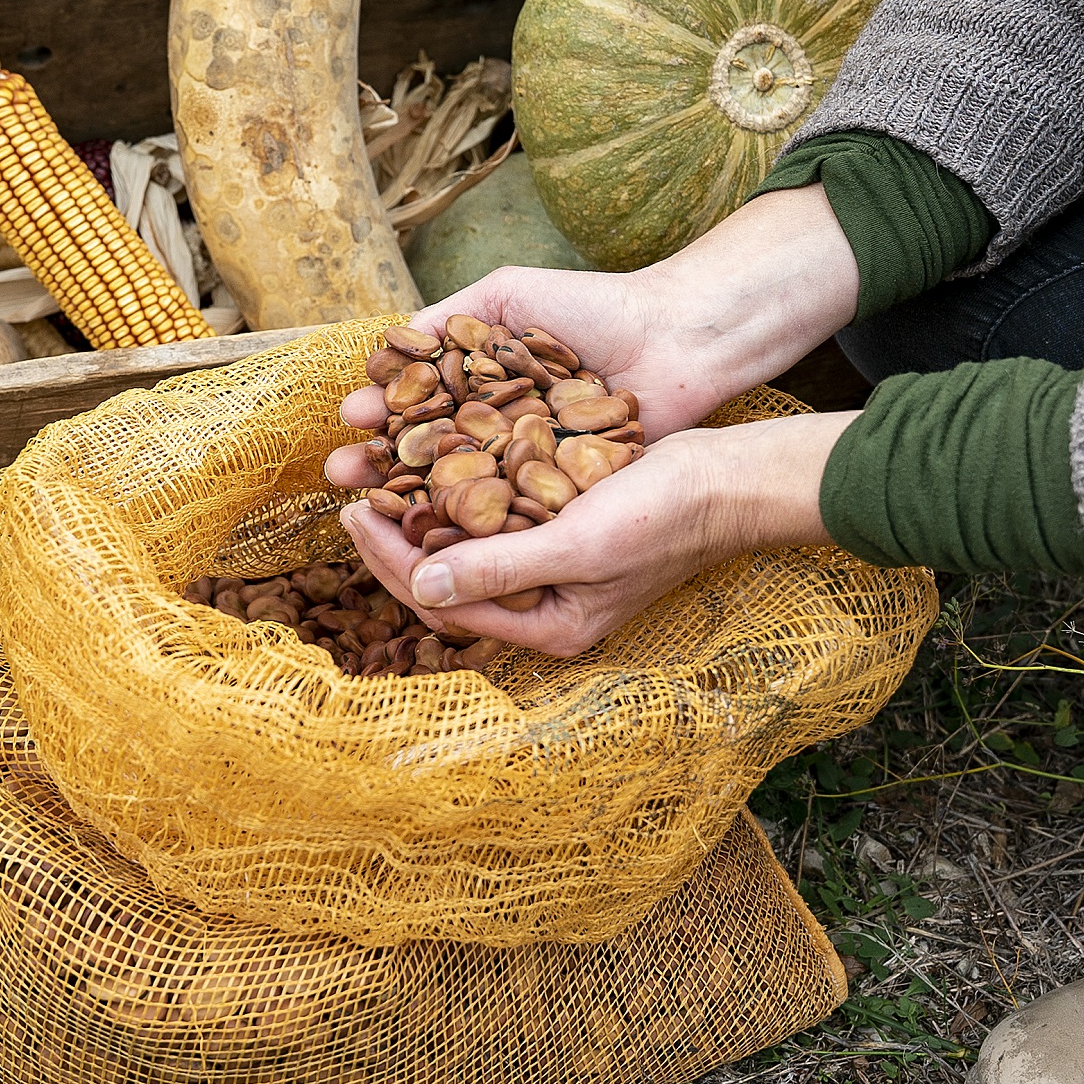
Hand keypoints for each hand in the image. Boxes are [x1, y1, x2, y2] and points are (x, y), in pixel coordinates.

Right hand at [323, 183, 859, 489]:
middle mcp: (502, 429)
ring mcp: (531, 465)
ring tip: (370, 503)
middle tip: (339, 471)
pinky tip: (435, 529)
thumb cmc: (593, 306)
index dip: (383, 413)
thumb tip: (385, 344)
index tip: (349, 418)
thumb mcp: (509, 293)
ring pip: (463, 489)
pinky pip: (513, 513)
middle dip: (381, 462)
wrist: (675, 336)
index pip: (419, 404)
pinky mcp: (564, 495)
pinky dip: (474, 522)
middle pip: (429, 453)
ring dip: (412, 498)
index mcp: (484, 385)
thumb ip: (449, 317)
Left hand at [338, 412, 856, 656]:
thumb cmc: (663, 516)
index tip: (355, 515)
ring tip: (382, 475)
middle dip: (397, 540)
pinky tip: (436, 457)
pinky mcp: (565, 526)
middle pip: (449, 580)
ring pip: (467, 546)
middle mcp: (546, 603)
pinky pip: (495, 516)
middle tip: (353, 494)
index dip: (392, 560)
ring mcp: (556, 566)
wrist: (729, 478)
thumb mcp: (577, 544)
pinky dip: (461, 492)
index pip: (446, 603)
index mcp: (549, 626)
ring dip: (423, 512)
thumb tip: (422, 589)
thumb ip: (501, 569)